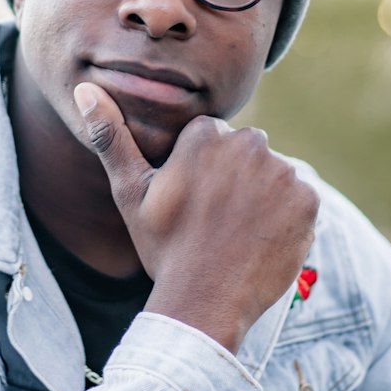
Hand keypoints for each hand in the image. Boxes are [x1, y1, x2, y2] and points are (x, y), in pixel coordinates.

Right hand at [74, 82, 318, 352]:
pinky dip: (285, 217)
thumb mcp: (130, 193)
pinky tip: (262, 240)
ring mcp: (283, 172)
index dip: (199, 171)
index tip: (193, 201)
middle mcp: (249, 144)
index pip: (210, 139)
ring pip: (272, 175)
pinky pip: (299, 199)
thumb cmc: (164, 248)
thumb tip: (83, 88)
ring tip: (238, 233)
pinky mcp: (308, 200)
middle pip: (244, 152)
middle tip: (215, 220)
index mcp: (206, 136)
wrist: (205, 302)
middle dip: (234, 178)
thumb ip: (110, 136)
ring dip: (261, 197)